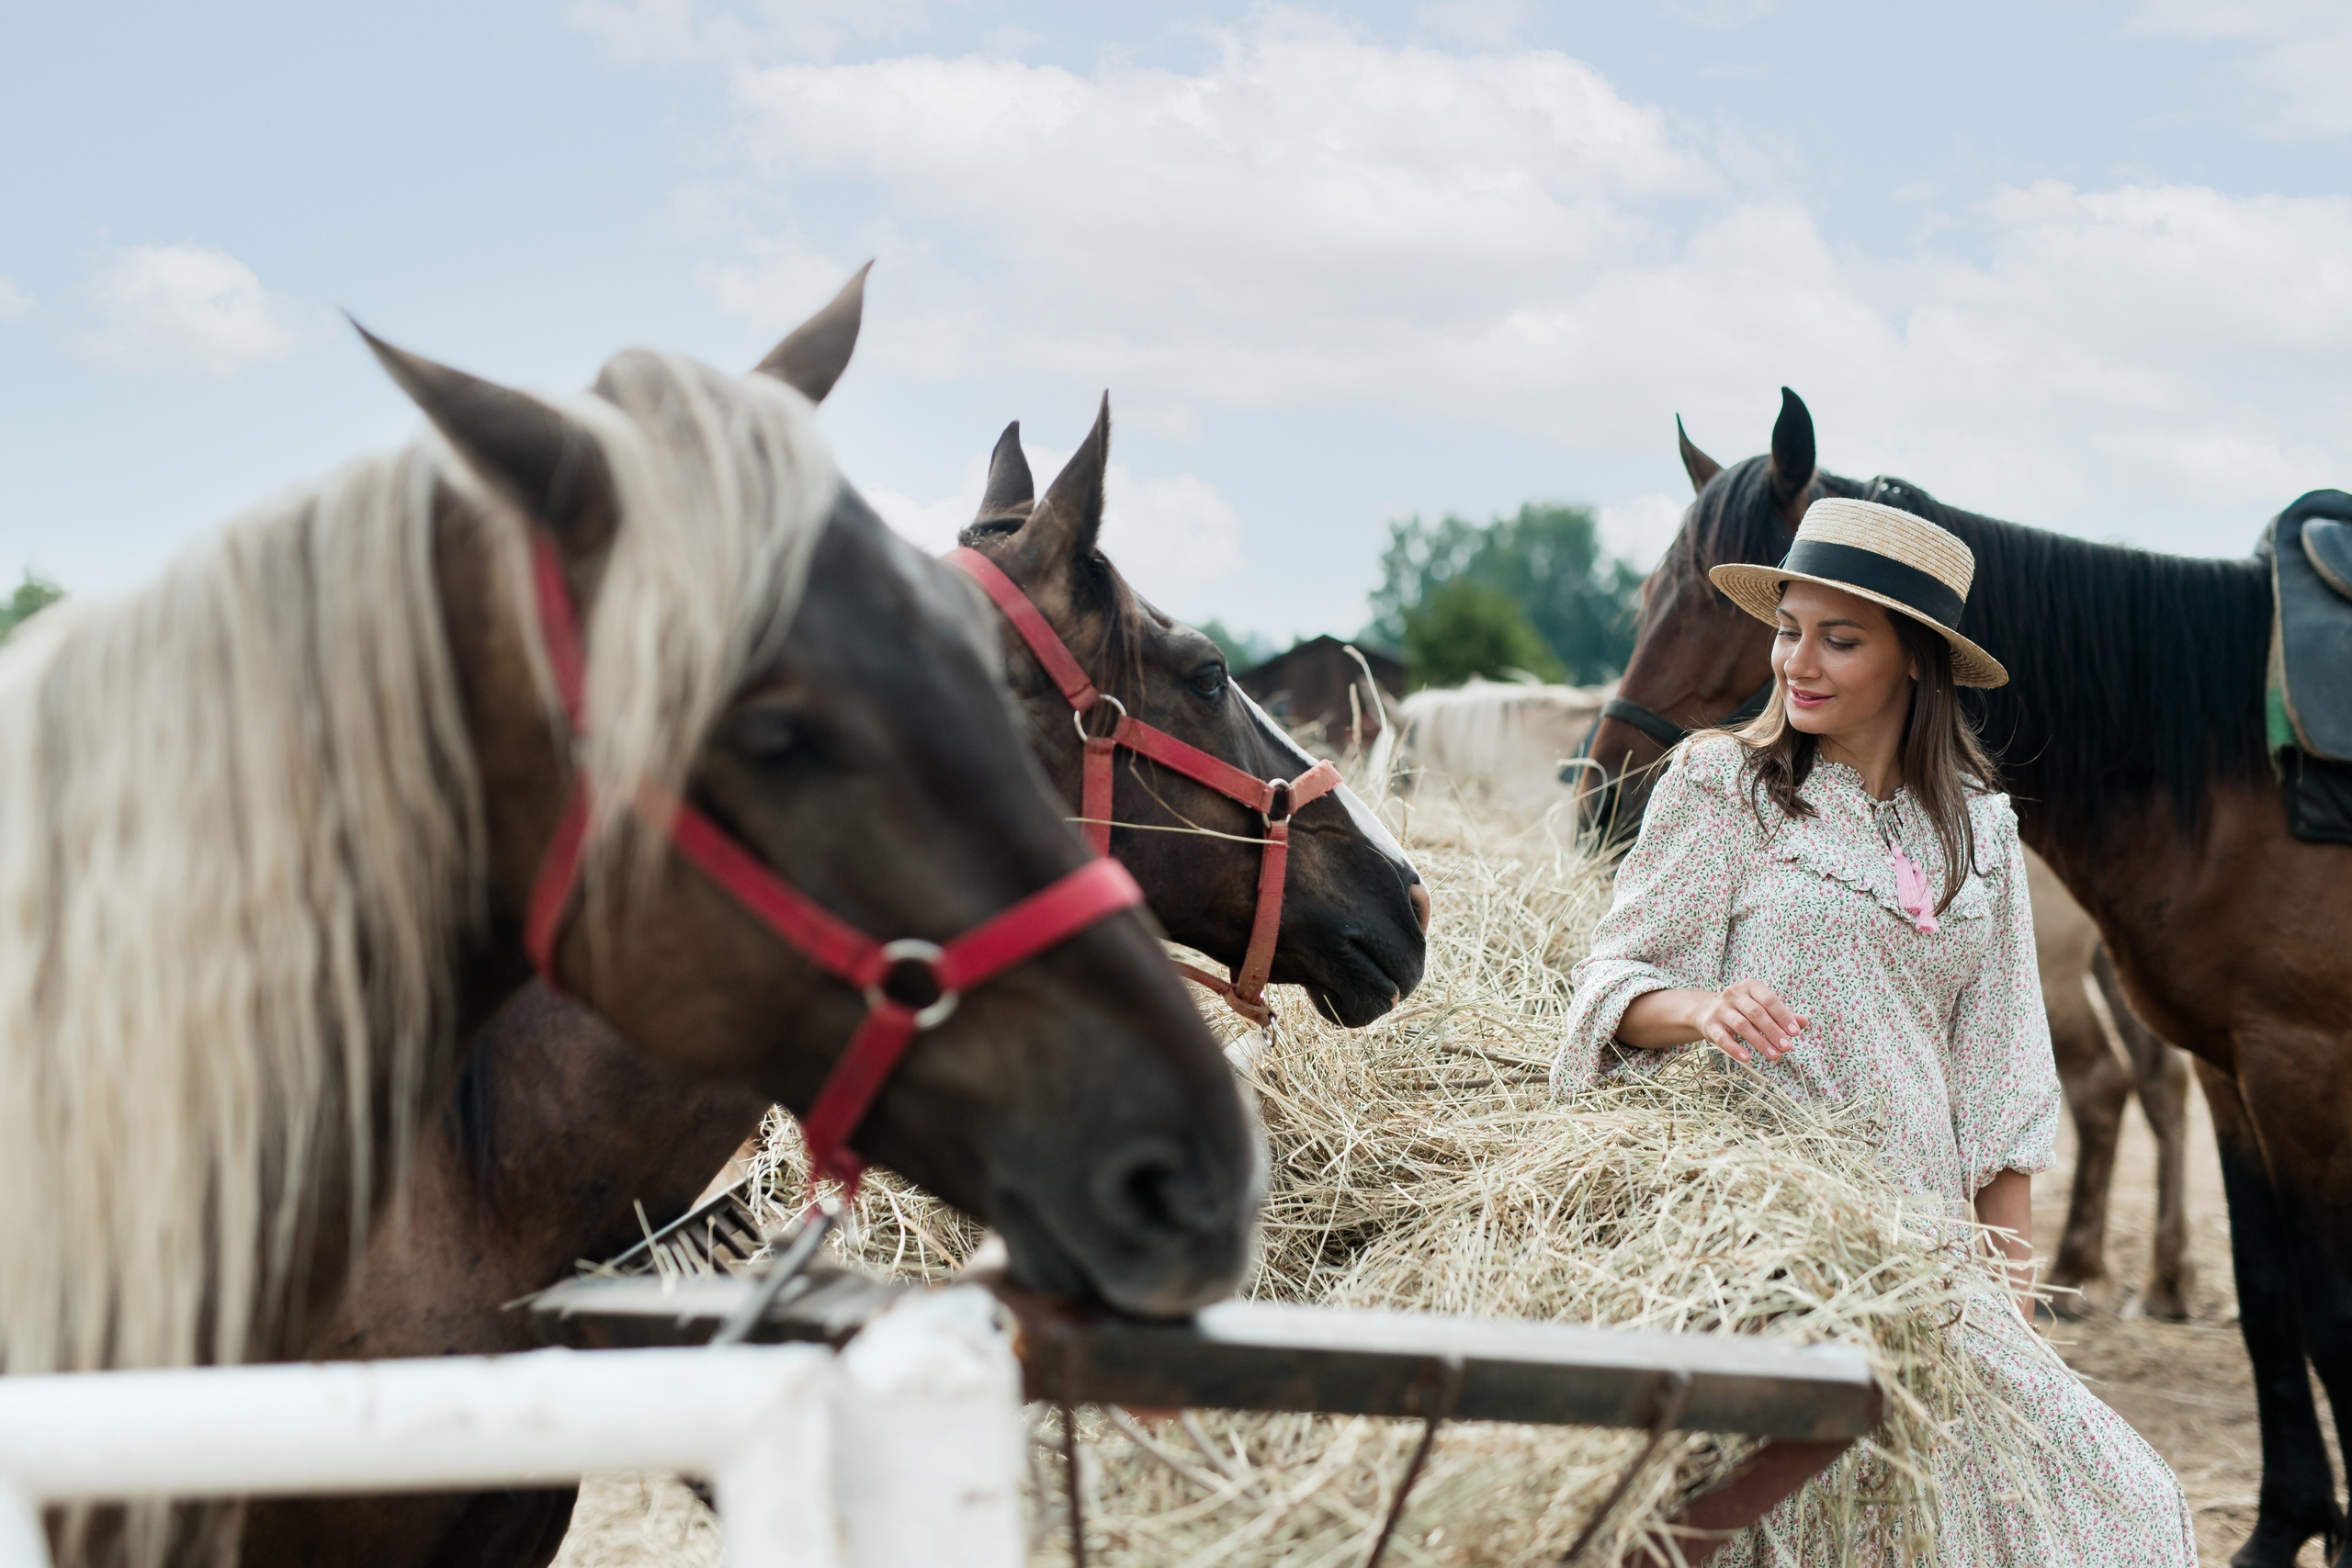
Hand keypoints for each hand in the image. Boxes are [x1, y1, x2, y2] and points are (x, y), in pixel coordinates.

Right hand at [1691, 980, 1807, 1064]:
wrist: (1707, 1010)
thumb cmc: (1743, 1009)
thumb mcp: (1763, 1007)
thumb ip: (1783, 1014)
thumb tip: (1804, 1022)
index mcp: (1750, 987)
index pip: (1769, 1000)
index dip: (1783, 1016)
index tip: (1795, 1033)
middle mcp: (1733, 994)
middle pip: (1756, 1013)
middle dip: (1773, 1031)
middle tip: (1787, 1047)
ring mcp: (1720, 1009)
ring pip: (1742, 1025)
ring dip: (1760, 1042)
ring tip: (1774, 1055)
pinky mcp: (1710, 1025)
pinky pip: (1723, 1038)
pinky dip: (1735, 1049)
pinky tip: (1747, 1058)